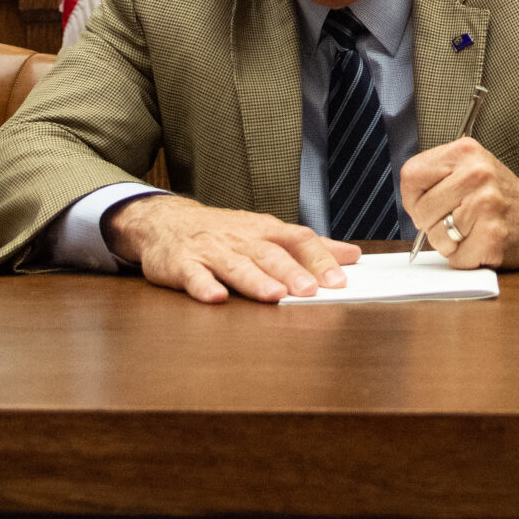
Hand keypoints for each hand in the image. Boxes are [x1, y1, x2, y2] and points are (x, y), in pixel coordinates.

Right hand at [103, 195, 358, 304]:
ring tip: (273, 295)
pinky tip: (216, 298)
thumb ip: (309, 246)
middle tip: (310, 291)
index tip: (339, 280)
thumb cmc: (224, 232)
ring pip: (235, 265)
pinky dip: (204, 286)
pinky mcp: (182, 264)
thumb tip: (352, 256)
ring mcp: (211, 250)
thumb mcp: (267, 232)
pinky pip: (193, 275)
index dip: (319, 259)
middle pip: (269, 254)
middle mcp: (241, 239)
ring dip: (255, 280)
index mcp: (264, 231)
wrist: (166, 221)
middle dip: (291, 272)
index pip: (298, 240)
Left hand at [400, 138, 518, 271]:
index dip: (413, 198)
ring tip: (471, 231)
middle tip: (455, 221)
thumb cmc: (498, 196)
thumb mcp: (469, 168)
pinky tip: (482, 243)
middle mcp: (476, 173)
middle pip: (422, 210)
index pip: (411, 176)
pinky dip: (466, 258)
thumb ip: (436, 178)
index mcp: (465, 152)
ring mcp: (486, 204)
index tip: (429, 204)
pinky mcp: (493, 235)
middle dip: (431, 225)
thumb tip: (410, 205)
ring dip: (450, 244)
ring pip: (437, 236)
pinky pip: (458, 257)